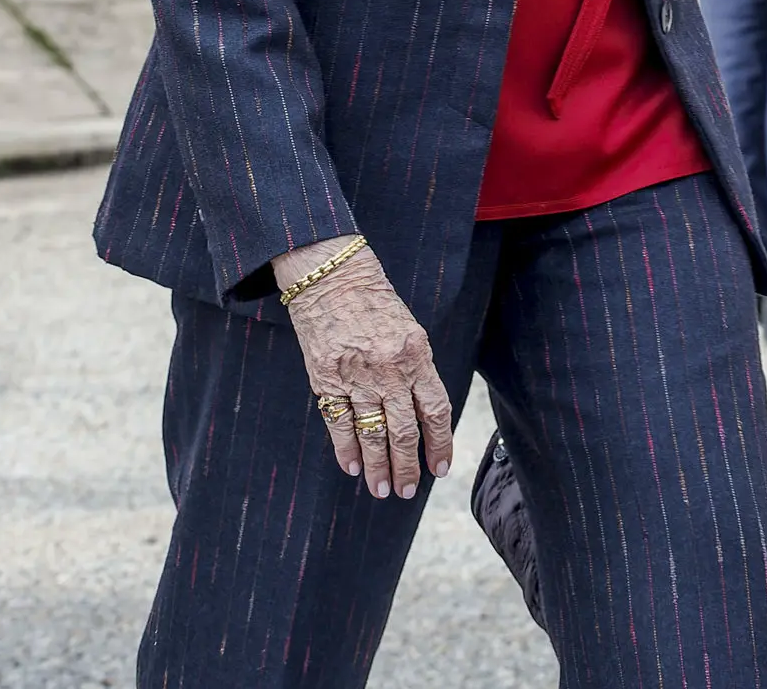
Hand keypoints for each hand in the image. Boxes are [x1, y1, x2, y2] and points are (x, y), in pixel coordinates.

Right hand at [274, 238, 453, 500]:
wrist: (332, 276)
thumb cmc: (376, 303)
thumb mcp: (409, 331)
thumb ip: (417, 371)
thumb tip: (423, 417)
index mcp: (415, 354)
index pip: (435, 410)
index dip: (439, 444)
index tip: (440, 468)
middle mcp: (388, 368)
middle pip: (403, 431)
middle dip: (408, 466)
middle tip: (408, 490)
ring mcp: (355, 375)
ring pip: (371, 434)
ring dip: (378, 467)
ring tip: (382, 489)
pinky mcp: (325, 378)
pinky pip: (338, 423)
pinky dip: (346, 448)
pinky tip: (352, 467)